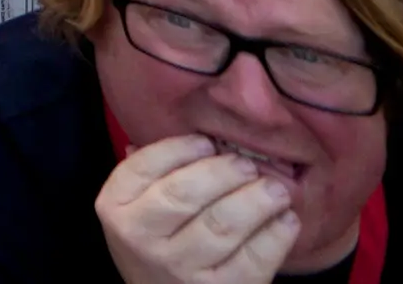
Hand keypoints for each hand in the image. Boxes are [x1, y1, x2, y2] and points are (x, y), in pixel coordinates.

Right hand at [94, 132, 297, 283]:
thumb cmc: (155, 243)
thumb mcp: (136, 209)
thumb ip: (152, 173)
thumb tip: (191, 133)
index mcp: (116, 209)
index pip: (143, 167)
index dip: (179, 149)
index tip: (207, 142)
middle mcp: (143, 239)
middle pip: (185, 194)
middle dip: (223, 172)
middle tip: (248, 165)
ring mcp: (181, 269)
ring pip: (223, 225)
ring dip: (256, 200)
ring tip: (275, 189)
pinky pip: (254, 258)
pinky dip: (276, 235)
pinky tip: (285, 220)